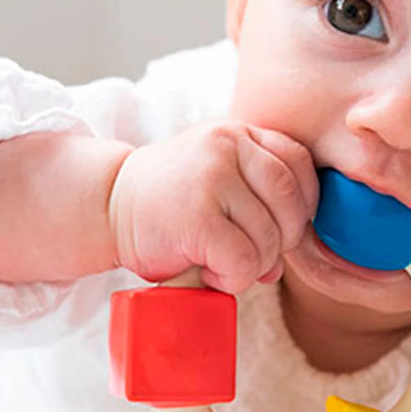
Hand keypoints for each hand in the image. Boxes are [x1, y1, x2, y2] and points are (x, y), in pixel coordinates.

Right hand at [108, 121, 318, 292]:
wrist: (108, 207)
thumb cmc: (169, 204)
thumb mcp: (219, 185)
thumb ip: (259, 207)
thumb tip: (281, 265)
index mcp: (240, 133)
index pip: (300, 164)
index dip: (302, 205)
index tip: (279, 227)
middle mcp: (228, 146)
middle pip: (291, 203)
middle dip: (281, 241)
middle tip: (252, 254)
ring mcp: (212, 178)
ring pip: (269, 238)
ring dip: (252, 265)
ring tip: (221, 262)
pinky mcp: (198, 216)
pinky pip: (243, 260)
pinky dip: (232, 278)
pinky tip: (209, 269)